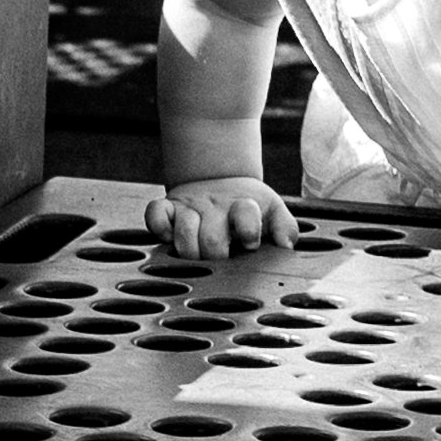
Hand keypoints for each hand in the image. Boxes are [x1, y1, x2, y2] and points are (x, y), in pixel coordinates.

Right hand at [146, 177, 297, 258]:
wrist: (220, 176)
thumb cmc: (248, 204)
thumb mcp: (273, 210)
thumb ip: (285, 228)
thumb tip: (286, 246)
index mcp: (243, 205)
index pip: (246, 215)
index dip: (249, 231)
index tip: (251, 244)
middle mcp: (215, 205)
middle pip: (212, 238)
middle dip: (217, 257)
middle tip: (221, 264)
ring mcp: (190, 206)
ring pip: (184, 230)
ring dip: (190, 250)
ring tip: (198, 258)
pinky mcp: (168, 205)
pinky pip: (154, 214)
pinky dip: (159, 228)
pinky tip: (168, 238)